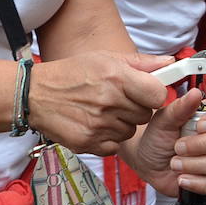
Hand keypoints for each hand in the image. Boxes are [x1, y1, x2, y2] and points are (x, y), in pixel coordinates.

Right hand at [27, 51, 173, 154]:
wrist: (34, 95)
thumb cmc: (73, 73)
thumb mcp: (106, 58)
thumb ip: (141, 63)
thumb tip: (170, 63)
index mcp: (117, 78)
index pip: (158, 96)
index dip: (153, 95)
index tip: (145, 92)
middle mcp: (109, 102)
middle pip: (145, 115)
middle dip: (135, 108)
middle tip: (117, 100)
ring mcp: (98, 125)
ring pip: (130, 131)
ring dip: (121, 123)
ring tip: (102, 111)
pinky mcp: (88, 143)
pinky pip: (114, 146)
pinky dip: (108, 139)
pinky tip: (95, 125)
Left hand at [133, 89, 205, 196]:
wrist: (149, 163)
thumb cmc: (159, 138)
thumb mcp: (164, 119)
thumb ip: (180, 107)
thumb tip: (195, 94)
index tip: (201, 125)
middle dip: (202, 144)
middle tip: (179, 146)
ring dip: (195, 164)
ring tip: (175, 163)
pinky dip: (198, 181)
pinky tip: (183, 177)